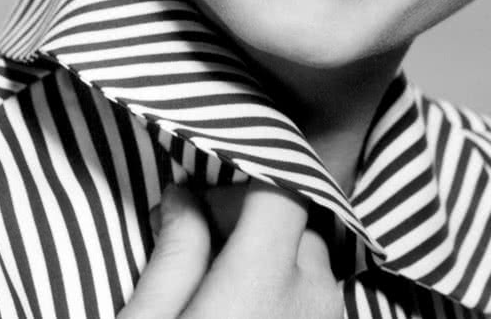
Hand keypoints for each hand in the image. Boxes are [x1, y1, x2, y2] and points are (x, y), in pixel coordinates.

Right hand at [118, 181, 343, 318]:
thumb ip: (175, 254)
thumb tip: (182, 200)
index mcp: (264, 278)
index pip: (282, 186)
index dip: (239, 185)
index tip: (195, 204)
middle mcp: (313, 295)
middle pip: (291, 224)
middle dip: (245, 226)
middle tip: (191, 250)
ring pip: (306, 262)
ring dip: (268, 261)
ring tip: (217, 290)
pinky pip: (315, 298)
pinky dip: (285, 293)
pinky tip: (244, 313)